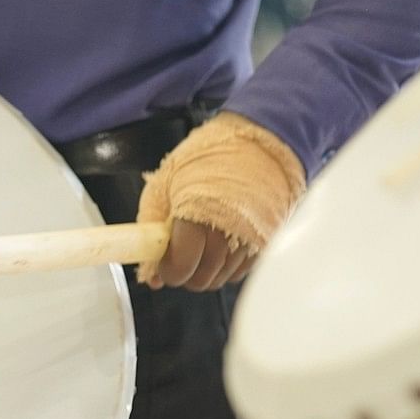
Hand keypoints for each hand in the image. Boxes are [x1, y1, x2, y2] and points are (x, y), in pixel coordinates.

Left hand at [137, 113, 306, 292]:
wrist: (260, 138)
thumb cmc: (211, 154)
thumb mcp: (165, 183)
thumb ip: (152, 228)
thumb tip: (150, 272)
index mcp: (197, 219)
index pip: (180, 270)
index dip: (168, 269)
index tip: (164, 259)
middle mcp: (227, 236)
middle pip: (202, 281)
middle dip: (186, 271)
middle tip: (181, 249)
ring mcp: (251, 241)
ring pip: (222, 278)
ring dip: (208, 268)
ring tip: (203, 238)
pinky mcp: (269, 242)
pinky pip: (242, 269)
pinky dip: (229, 263)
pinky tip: (222, 240)